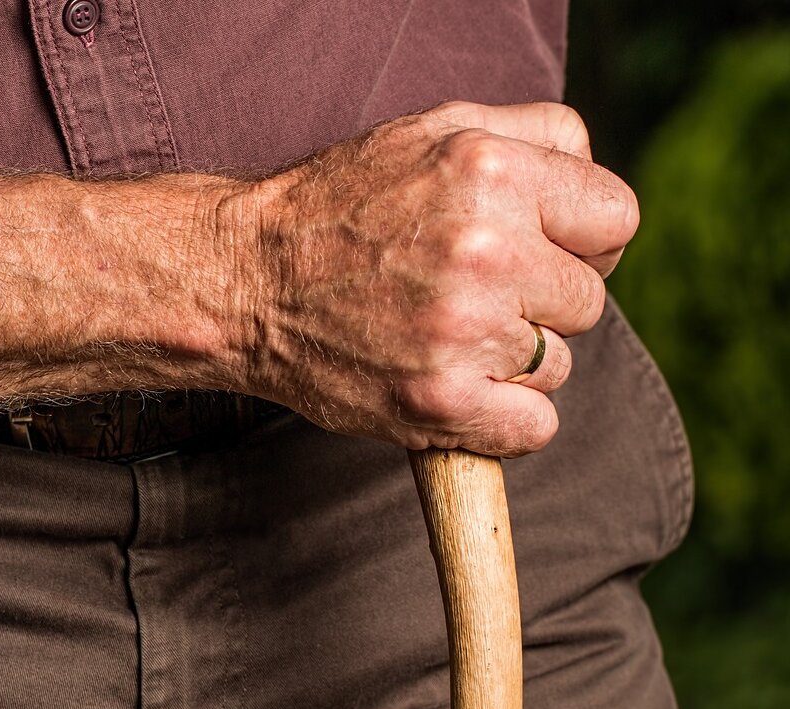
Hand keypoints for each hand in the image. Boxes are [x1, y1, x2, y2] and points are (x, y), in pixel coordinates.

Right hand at [233, 101, 638, 456]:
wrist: (243, 278)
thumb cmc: (337, 205)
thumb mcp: (432, 129)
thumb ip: (533, 134)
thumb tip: (596, 182)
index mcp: (491, 171)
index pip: (616, 220)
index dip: (582, 240)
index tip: (539, 254)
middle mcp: (484, 249)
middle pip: (588, 299)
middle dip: (538, 300)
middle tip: (469, 294)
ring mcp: (462, 331)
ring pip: (557, 364)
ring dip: (511, 359)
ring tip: (441, 334)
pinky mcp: (438, 402)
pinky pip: (534, 427)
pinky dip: (502, 419)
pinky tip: (453, 385)